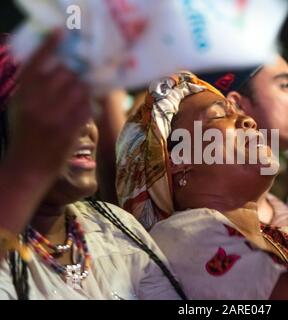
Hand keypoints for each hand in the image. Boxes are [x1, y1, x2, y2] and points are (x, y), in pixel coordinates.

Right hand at [7, 30, 91, 176]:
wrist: (28, 167)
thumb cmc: (24, 135)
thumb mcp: (20, 108)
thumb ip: (33, 88)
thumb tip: (54, 66)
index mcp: (23, 94)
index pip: (36, 63)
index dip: (49, 45)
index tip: (61, 33)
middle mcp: (38, 102)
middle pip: (65, 73)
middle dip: (76, 71)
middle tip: (82, 70)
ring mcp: (55, 116)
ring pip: (80, 89)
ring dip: (85, 87)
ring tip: (83, 89)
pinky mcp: (71, 129)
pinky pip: (86, 107)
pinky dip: (88, 104)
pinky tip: (85, 105)